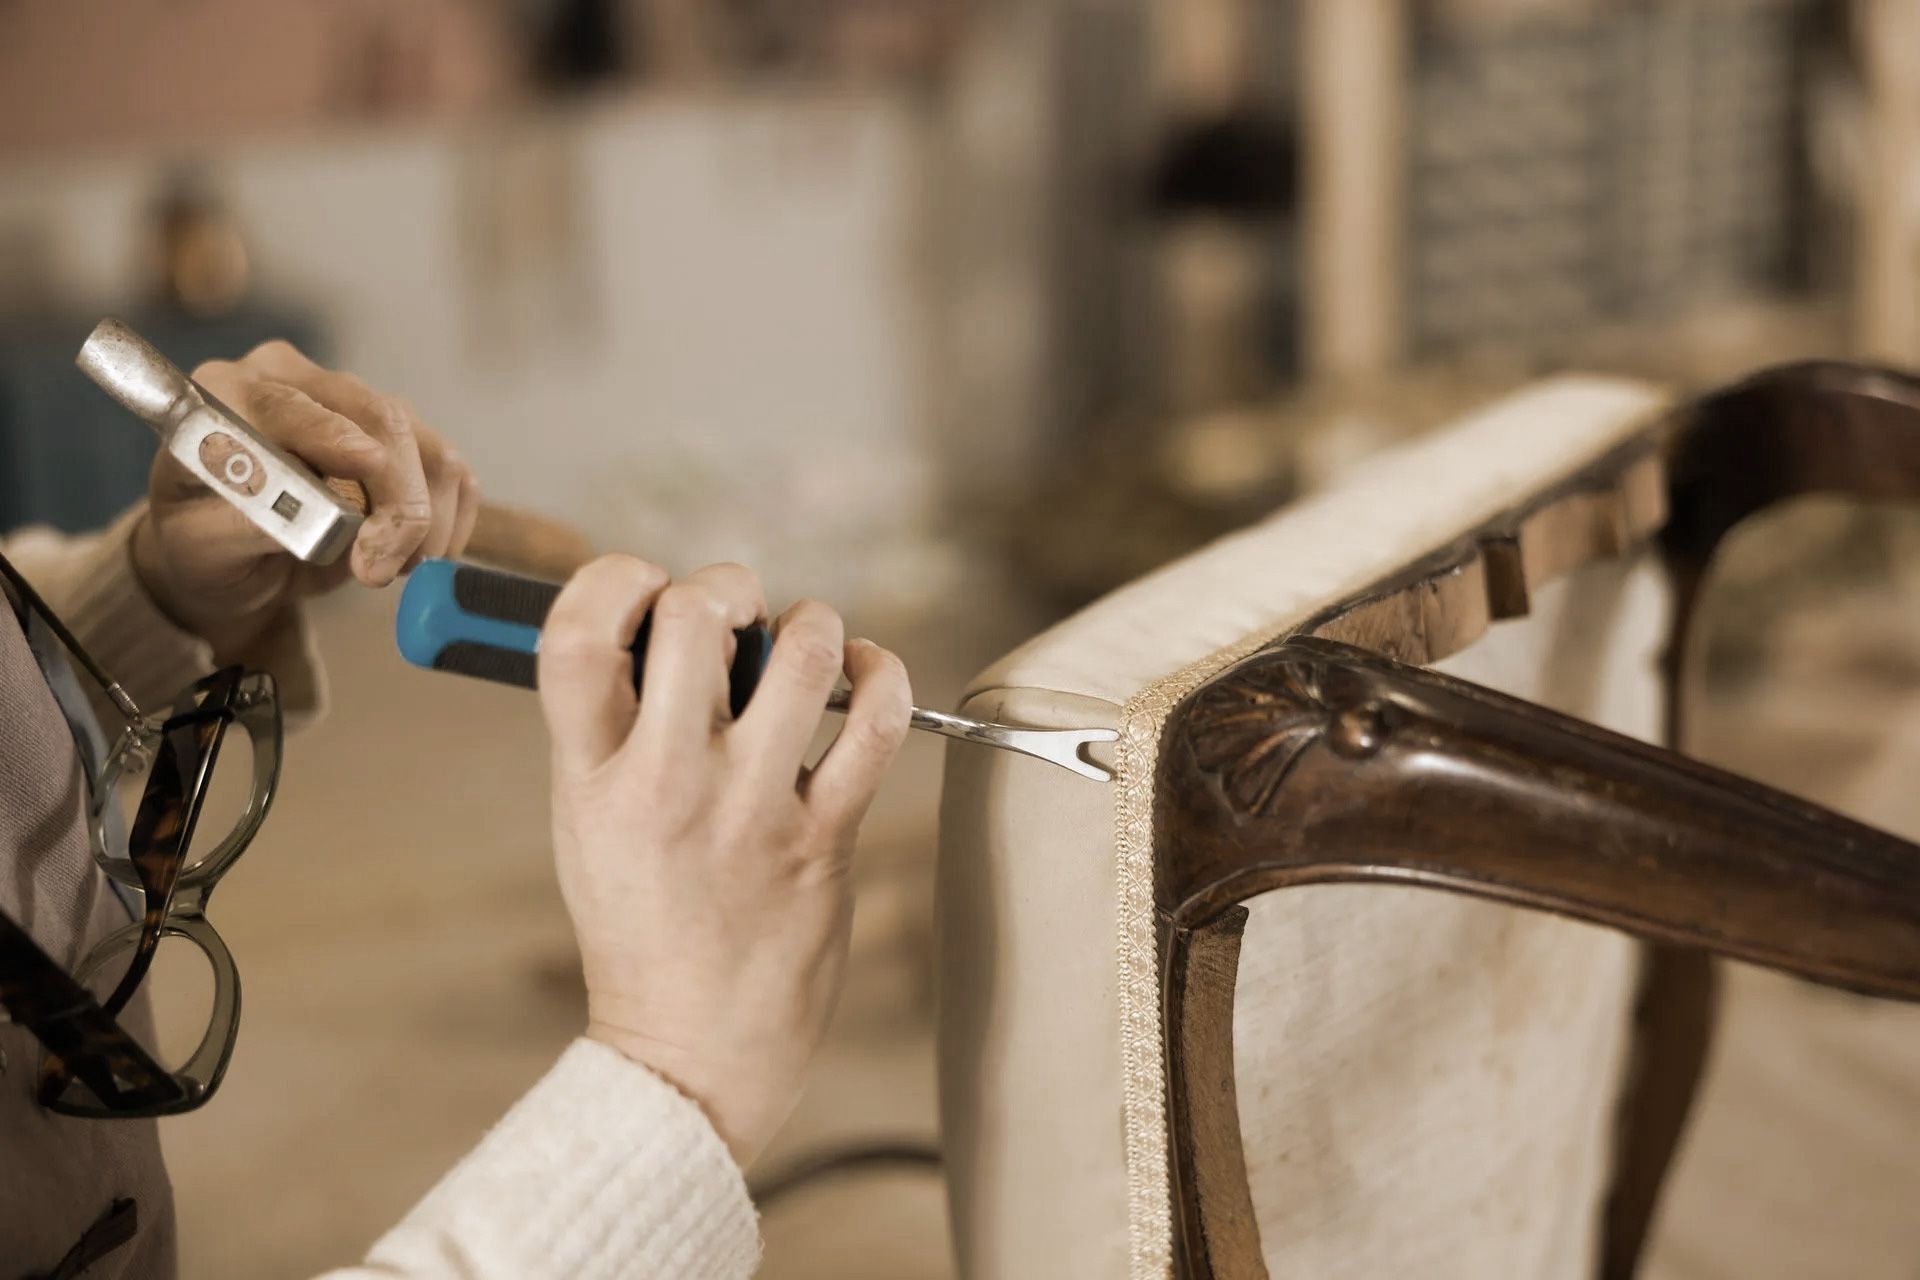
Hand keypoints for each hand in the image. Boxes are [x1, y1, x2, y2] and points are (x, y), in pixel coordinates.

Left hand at [131, 339, 479, 654]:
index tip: (365, 467)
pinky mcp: (405, 436)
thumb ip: (244, 526)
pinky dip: (448, 523)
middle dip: (396, 500)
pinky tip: (413, 555)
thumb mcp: (200, 546)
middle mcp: (297, 381)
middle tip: (379, 570)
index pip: (285, 403)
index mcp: (228, 392)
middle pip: (379, 419)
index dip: (329, 434)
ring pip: (427, 449)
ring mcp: (358, 403)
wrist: (232, 555)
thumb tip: (314, 524)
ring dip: (425, 520)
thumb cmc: (206, 545)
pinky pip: (452, 474)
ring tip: (389, 569)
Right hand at [538, 556, 911, 1164]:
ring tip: (800, 648)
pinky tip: (863, 675)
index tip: (643, 589)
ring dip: (809, 624)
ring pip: (802, 651)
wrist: (691, 1052)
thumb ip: (610, 726)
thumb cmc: (641, 927)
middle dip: (722, 586)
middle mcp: (666, 782)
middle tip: (734, 617)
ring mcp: (751, 808)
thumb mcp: (584, 823)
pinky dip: (881, 673)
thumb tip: (654, 622)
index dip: (612, 577)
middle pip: (692, 615)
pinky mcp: (824, 837)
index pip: (576, 633)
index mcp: (588, 776)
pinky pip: (876, 722)